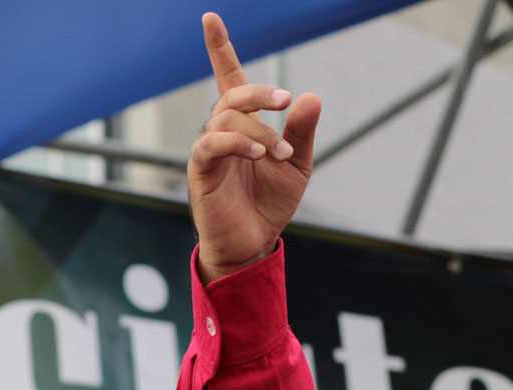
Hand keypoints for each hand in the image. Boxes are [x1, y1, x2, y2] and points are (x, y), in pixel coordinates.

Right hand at [188, 12, 322, 281]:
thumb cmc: (269, 202)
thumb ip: (301, 131)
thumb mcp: (296, 164)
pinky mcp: (201, 170)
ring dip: (259, 131)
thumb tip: (311, 96)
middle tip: (286, 101)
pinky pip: (212, 145)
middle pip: (233, 96)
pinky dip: (236, 143)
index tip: (210, 18)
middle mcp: (221, 130)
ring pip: (227, 120)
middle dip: (260, 93)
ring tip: (281, 152)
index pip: (229, 78)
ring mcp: (208, 149)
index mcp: (243, 124)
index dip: (219, 49)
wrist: (253, 244)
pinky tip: (258, 153)